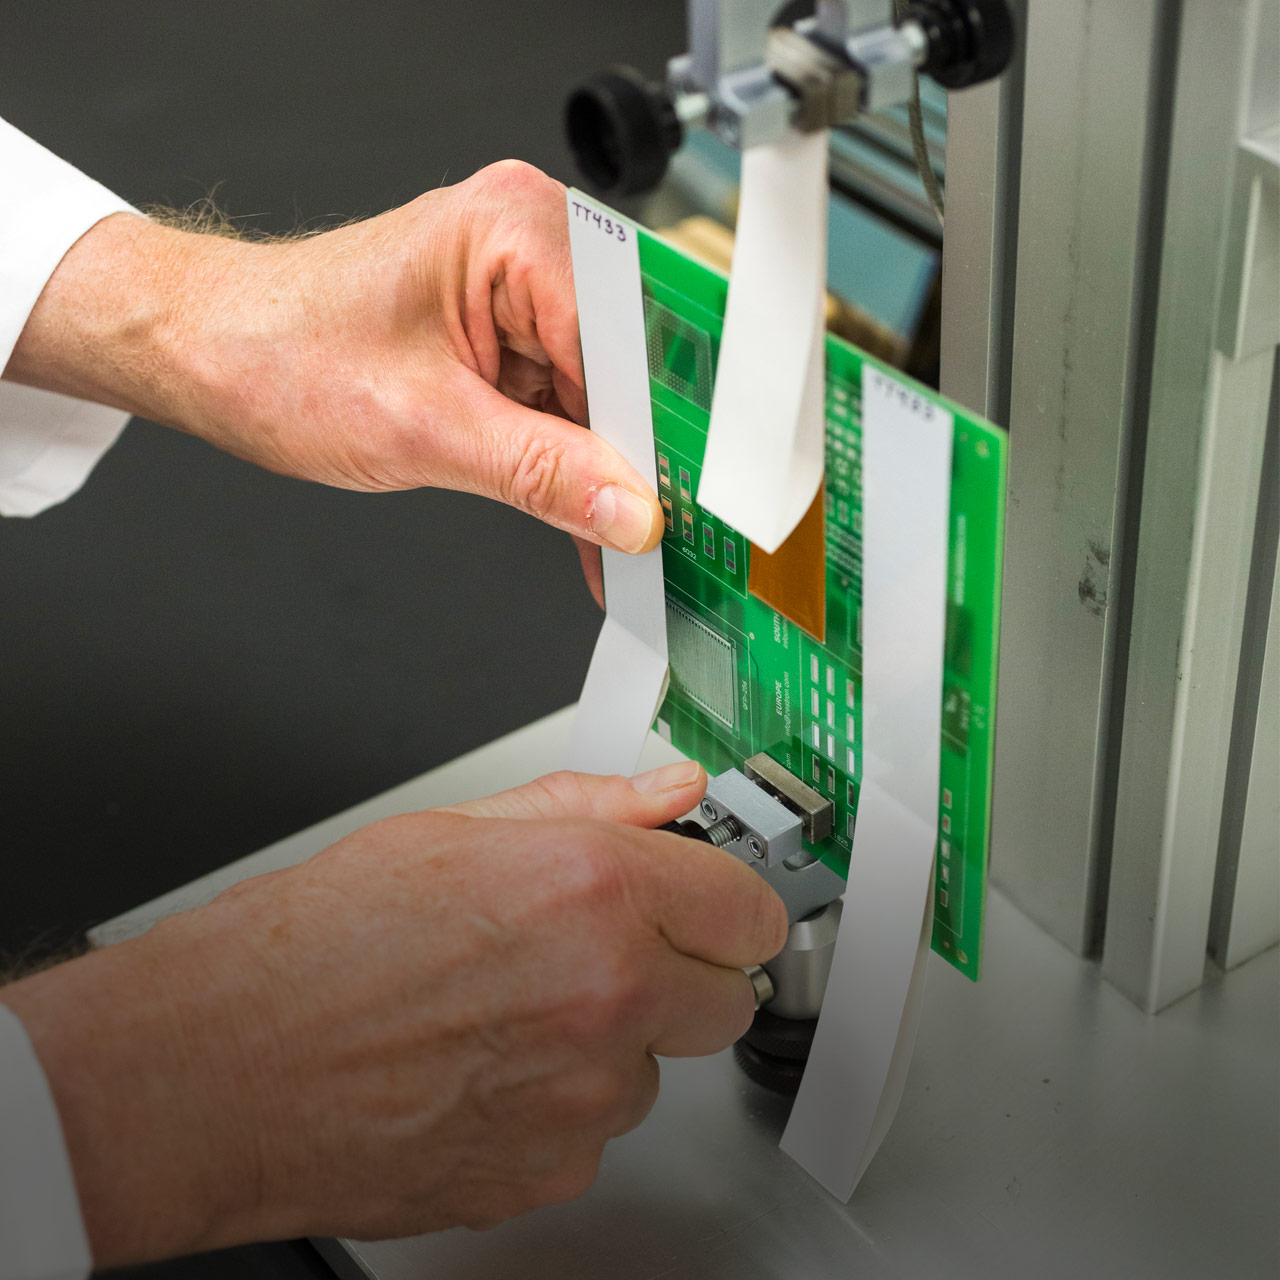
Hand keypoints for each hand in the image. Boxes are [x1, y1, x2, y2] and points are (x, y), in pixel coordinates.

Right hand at [1, 762, 786, 1265]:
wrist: (217, 1068)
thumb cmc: (310, 947)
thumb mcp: (454, 829)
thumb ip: (589, 805)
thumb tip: (669, 792)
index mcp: (592, 892)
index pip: (748, 908)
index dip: (728, 903)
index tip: (710, 905)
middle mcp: (606, 996)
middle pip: (726, 999)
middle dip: (680, 974)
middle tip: (600, 954)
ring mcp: (582, 1099)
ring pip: (652, 1070)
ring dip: (608, 1044)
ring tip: (504, 1014)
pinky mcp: (547, 1173)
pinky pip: (593, 1135)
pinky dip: (556, 1108)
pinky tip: (479, 1072)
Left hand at [5, 162, 663, 594]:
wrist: (209, 351)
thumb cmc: (279, 351)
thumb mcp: (423, 429)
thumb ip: (539, 473)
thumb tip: (628, 511)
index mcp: (514, 230)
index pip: (627, 335)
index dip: (660, 425)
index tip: (681, 498)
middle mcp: (525, 246)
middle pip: (624, 363)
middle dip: (637, 453)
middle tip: (656, 531)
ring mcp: (517, 291)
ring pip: (600, 394)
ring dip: (605, 469)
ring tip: (620, 539)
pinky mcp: (504, 334)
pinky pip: (564, 405)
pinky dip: (571, 466)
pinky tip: (586, 518)